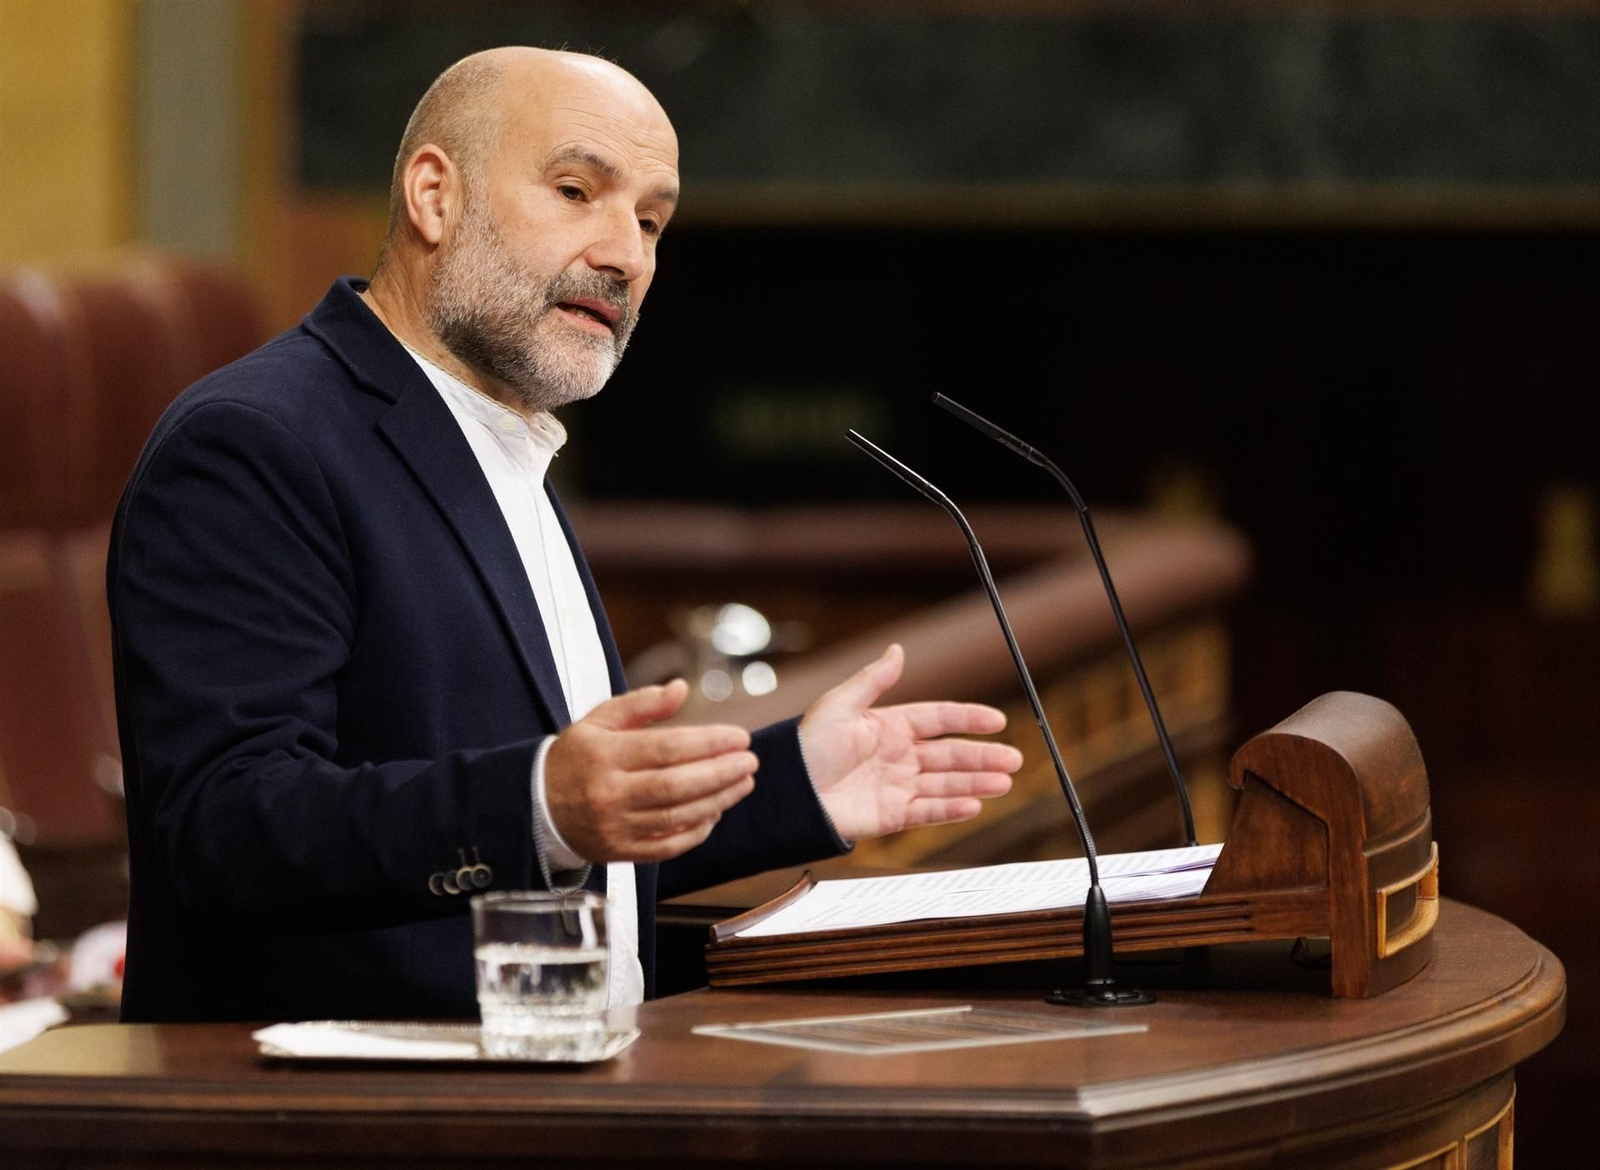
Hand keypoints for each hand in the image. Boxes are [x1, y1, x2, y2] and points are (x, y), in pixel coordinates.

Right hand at [544, 679, 757, 863]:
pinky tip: (715, 812)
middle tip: (749, 762)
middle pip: (676, 786)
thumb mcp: (599, 720)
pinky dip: (696, 832)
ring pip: (676, 817)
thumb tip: (681, 688)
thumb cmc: (574, 758)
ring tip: (743, 783)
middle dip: (720, 773)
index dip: (708, 743)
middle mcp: (609, 793)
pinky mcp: (620, 851)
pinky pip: (666, 846)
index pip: (666, 748)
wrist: (535, 805)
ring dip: (717, 801)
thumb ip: (642, 703)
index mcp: (604, 754)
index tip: (739, 737)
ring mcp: (615, 826)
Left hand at [799, 644, 1020, 840]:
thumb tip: (897, 649)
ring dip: (976, 783)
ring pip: (945, 784)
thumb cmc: (805, 746)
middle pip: (950, 755)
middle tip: (1014, 759)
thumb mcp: (838, 705)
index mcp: (889, 726)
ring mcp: (897, 786)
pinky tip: (973, 805)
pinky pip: (927, 812)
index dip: (968, 720)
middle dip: (983, 757)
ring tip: (1004, 783)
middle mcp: (898, 756)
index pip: (938, 719)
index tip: (997, 720)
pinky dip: (951, 810)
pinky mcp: (891, 815)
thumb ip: (872, 680)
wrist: (787, 792)